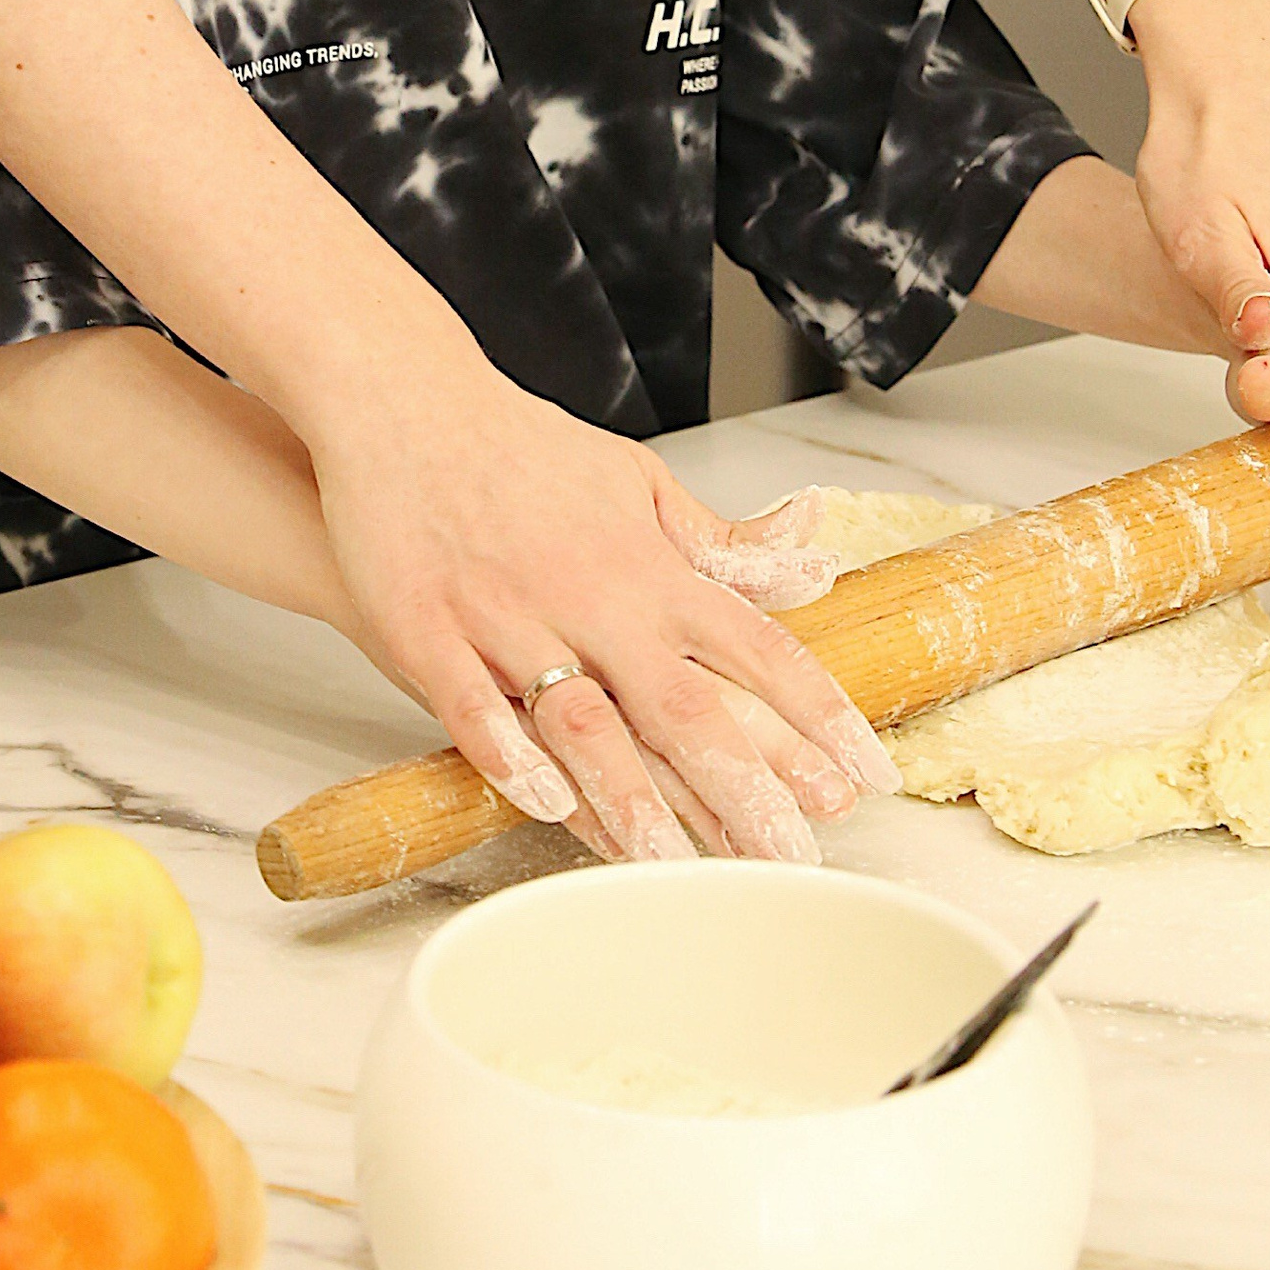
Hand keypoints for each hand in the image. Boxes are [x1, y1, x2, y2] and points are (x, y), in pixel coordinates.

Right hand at [305, 371, 888, 864]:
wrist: (402, 402)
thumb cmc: (522, 451)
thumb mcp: (637, 482)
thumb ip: (720, 542)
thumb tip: (811, 562)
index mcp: (651, 565)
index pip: (756, 648)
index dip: (817, 716)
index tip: (866, 774)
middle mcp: (592, 593)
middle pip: (683, 703)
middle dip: (743, 786)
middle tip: (791, 858)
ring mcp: (507, 612)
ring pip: (581, 719)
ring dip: (630, 796)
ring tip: (674, 867)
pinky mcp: (428, 626)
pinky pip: (473, 705)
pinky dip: (511, 754)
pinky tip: (547, 802)